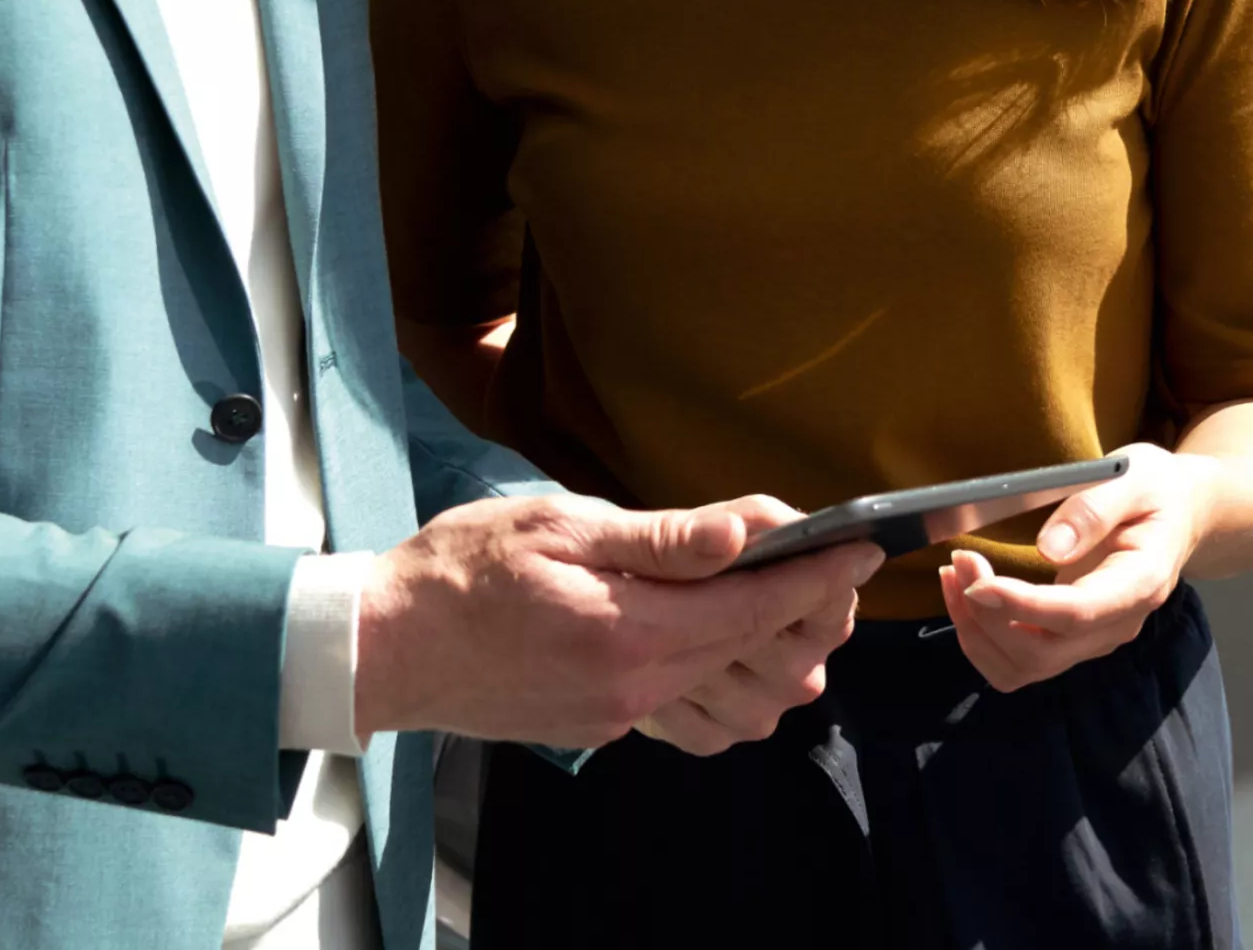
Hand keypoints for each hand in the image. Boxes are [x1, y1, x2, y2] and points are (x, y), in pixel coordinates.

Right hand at [355, 492, 881, 749]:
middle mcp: (636, 685)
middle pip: (761, 656)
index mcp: (630, 627)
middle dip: (812, 612)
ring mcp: (621, 715)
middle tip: (831, 566)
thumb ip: (660, 537)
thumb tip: (744, 532)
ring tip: (789, 603)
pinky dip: (728, 688)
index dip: (820, 575)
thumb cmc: (463, 569)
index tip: (862, 547)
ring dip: (778, 656)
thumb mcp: (559, 524)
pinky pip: (693, 718)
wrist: (390, 646)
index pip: (757, 605)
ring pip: (739, 704)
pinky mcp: (604, 728)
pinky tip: (723, 648)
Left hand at [936, 445, 1215, 693]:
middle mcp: (1117, 624)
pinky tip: (966, 597)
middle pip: (1042, 651)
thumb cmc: (1156, 491)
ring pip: (1024, 667)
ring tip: (954, 577)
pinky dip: (982, 638)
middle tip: (960, 561)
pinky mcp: (1072, 638)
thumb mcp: (1133, 478)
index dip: (1021, 606)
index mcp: (1139, 584)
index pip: (1077, 614)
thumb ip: (1093, 509)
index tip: (977, 583)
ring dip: (977, 632)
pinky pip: (1019, 661)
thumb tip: (1049, 548)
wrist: (1180, 515)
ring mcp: (1095, 638)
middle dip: (987, 614)